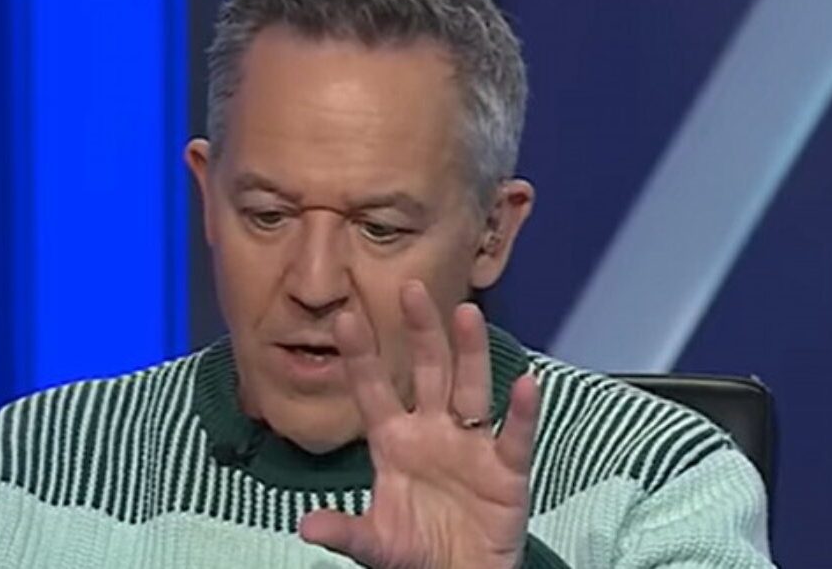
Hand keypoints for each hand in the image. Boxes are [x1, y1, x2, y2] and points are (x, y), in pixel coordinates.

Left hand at [299, 280, 539, 568]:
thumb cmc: (416, 552)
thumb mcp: (376, 544)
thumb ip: (347, 531)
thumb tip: (305, 527)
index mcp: (394, 442)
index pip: (374, 391)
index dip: (362, 357)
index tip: (345, 318)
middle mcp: (432, 431)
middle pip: (427, 372)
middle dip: (420, 332)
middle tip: (412, 288)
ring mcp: (470, 445)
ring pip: (470, 388)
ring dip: (469, 353)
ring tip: (467, 313)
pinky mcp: (506, 470)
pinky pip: (514, 435)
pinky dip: (521, 412)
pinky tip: (526, 383)